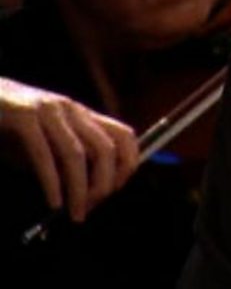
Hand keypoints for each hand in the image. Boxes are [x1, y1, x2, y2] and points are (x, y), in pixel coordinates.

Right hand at [0, 77, 137, 221]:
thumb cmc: (11, 125)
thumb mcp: (46, 143)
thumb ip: (66, 161)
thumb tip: (86, 194)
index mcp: (81, 115)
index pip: (124, 136)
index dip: (128, 165)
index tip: (116, 190)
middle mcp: (70, 110)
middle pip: (106, 148)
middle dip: (104, 184)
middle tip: (92, 207)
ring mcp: (48, 111)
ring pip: (77, 154)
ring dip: (80, 190)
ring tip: (76, 213)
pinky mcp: (22, 117)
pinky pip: (44, 154)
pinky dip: (52, 183)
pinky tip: (54, 202)